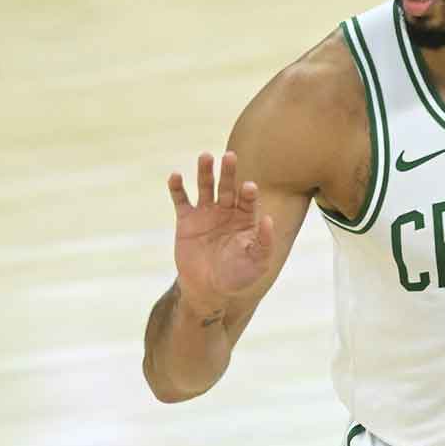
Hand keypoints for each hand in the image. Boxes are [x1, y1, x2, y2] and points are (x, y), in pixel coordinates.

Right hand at [167, 151, 275, 315]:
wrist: (209, 289)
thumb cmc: (238, 276)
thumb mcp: (257, 262)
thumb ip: (264, 241)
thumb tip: (269, 219)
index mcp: (246, 218)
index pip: (248, 200)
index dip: (248, 193)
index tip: (248, 187)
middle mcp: (227, 210)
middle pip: (228, 186)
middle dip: (229, 172)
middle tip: (230, 156)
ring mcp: (206, 213)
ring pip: (206, 187)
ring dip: (205, 172)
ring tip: (205, 156)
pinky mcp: (186, 220)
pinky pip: (181, 200)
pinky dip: (177, 188)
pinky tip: (176, 176)